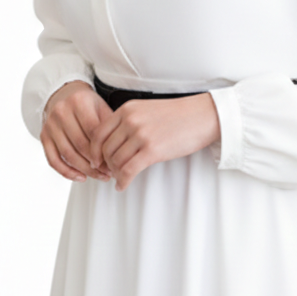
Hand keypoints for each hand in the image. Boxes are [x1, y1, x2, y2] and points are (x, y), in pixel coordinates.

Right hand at [40, 81, 114, 182]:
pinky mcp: (44, 136)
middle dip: (96, 163)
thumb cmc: (86, 104)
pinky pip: (53, 159)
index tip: (115, 162)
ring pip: (68, 154)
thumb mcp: (100, 107)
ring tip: (99, 176)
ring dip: (85, 170)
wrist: (63, 94)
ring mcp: (50, 125)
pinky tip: (80, 177)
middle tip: (109, 172)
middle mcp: (61, 112)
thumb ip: (109, 126)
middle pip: (80, 144)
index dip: (104, 150)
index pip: (93, 131)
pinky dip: (66, 172)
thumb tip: (118, 153)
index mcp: (79, 102)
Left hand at [90, 94, 220, 190]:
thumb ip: (128, 122)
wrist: (202, 116)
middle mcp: (130, 121)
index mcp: (126, 110)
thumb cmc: (177, 115)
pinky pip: (128, 170)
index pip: (98, 133)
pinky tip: (122, 185)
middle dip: (105, 164)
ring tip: (120, 178)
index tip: (96, 160)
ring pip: (115, 161)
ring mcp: (140, 135)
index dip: (93, 150)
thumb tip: (113, 144)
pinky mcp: (152, 151)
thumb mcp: (146, 110)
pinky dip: (122, 181)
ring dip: (115, 173)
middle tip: (109, 172)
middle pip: (105, 149)